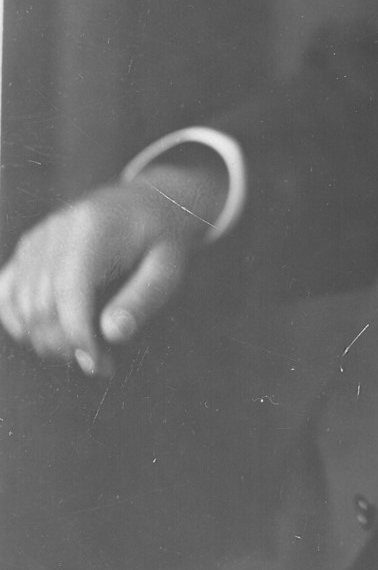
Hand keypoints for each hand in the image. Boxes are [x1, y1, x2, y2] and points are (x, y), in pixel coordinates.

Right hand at [0, 163, 225, 376]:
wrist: (150, 203)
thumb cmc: (163, 239)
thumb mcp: (169, 267)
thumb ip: (142, 300)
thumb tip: (111, 334)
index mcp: (95, 230)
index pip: (70, 293)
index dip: (79, 337)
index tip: (102, 366)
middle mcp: (57, 230)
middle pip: (42, 305)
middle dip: (68, 344)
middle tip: (103, 361)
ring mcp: (37, 238)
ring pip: (21, 305)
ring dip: (48, 339)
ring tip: (87, 347)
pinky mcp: (27, 249)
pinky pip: (7, 294)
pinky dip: (23, 322)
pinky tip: (54, 333)